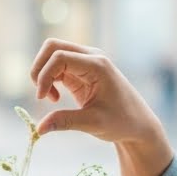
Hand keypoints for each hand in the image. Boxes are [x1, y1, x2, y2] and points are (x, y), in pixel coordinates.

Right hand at [31, 38, 173, 175]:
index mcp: (97, 65)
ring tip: (50, 98)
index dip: (44, 75)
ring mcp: (86, 62)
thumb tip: (39, 129)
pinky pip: (56, 66)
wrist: (137, 123)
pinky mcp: (80, 71)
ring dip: (43, 75)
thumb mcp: (93, 123)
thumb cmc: (121, 122)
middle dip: (39, 69)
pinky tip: (54, 98)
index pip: (59, 56)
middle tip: (41, 94)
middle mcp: (91, 57)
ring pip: (52, 54)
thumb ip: (65, 122)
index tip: (43, 99)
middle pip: (52, 46)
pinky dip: (49, 80)